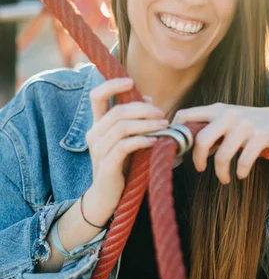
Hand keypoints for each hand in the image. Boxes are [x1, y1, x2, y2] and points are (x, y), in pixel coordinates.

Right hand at [84, 78, 167, 222]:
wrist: (108, 197)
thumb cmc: (122, 166)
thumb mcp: (128, 139)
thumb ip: (136, 119)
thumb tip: (149, 98)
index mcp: (98, 125)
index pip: (96, 96)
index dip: (112, 84)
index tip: (131, 81)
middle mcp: (94, 134)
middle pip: (117, 111)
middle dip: (142, 109)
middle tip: (162, 114)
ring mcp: (99, 150)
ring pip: (121, 127)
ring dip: (146, 124)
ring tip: (164, 126)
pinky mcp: (107, 164)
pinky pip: (125, 146)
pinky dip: (142, 140)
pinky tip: (156, 142)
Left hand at [173, 102, 268, 183]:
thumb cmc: (256, 123)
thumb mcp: (232, 119)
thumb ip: (213, 129)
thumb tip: (191, 148)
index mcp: (217, 109)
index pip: (185, 115)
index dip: (176, 133)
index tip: (178, 150)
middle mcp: (228, 114)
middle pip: (200, 139)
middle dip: (197, 159)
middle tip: (200, 169)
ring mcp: (244, 125)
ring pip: (221, 155)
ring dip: (221, 172)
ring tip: (225, 178)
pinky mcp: (260, 136)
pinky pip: (243, 160)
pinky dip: (240, 171)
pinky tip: (240, 174)